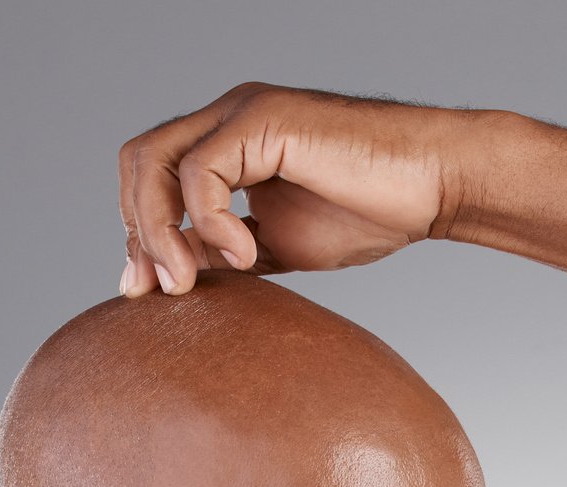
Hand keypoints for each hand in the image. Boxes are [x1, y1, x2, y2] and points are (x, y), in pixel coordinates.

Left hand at [116, 82, 472, 295]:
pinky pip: (202, 170)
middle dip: (138, 233)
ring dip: (159, 231)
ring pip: (156, 161)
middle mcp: (225, 120)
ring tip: (189, 281)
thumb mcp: (278, 246)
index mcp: (226, 146)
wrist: (428, 187)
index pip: (151, 179)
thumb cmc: (369, 212)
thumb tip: (179, 276)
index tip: (150, 293)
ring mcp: (242, 114)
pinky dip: (209, 221)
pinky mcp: (263, 121)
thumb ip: (227, 254)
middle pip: (138, 163)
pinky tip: (244, 255)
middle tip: (164, 292)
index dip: (140, 235)